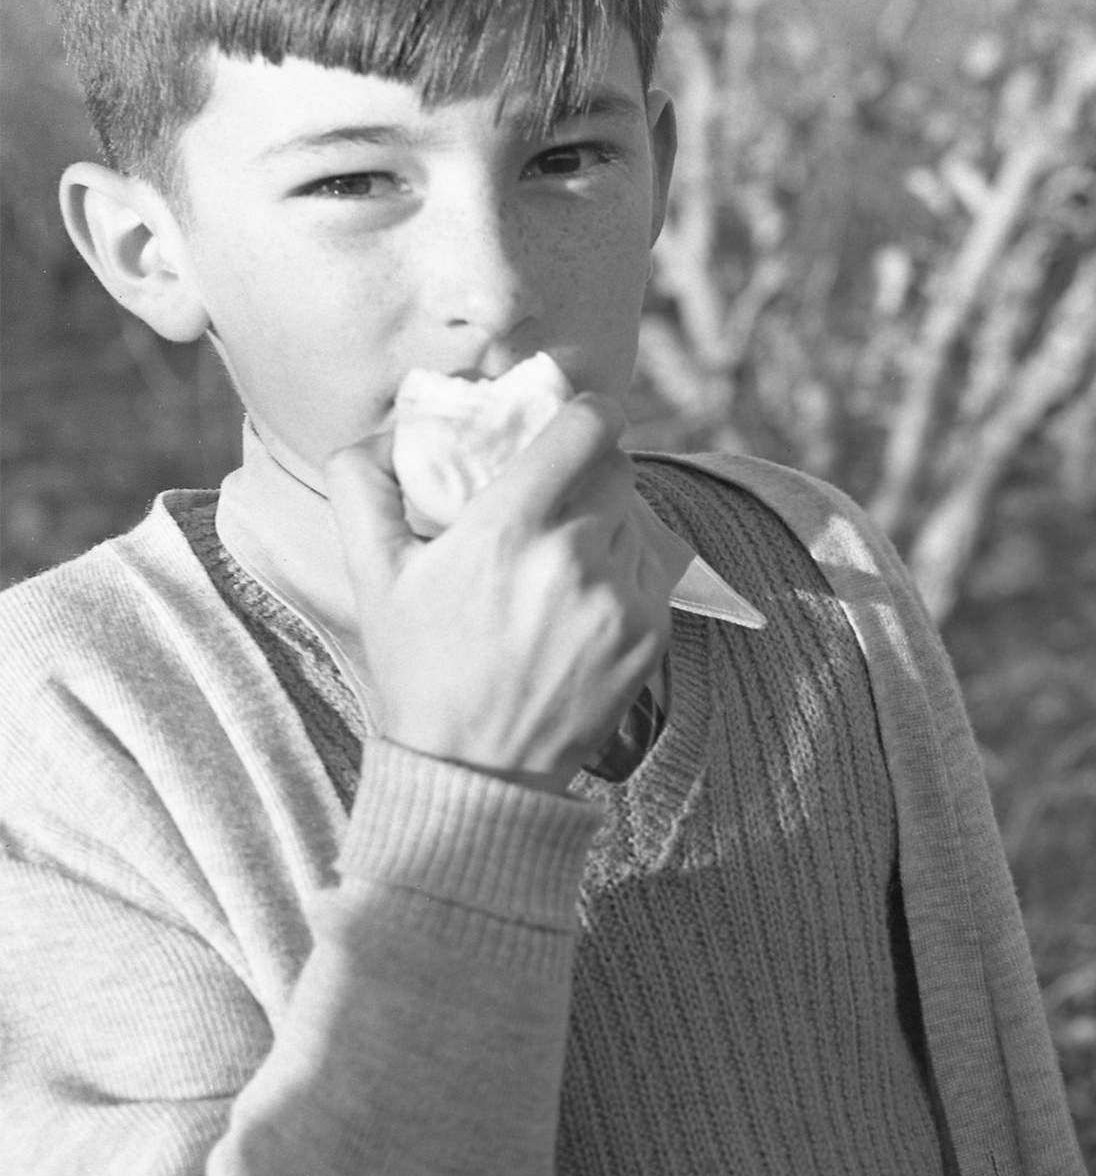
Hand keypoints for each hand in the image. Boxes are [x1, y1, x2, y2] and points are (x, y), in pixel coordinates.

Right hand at [326, 394, 673, 794]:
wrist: (477, 767)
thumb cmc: (421, 666)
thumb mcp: (372, 572)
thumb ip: (362, 483)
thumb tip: (387, 430)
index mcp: (510, 527)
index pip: (585, 429)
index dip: (590, 408)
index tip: (583, 410)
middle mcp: (576, 555)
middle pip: (614, 472)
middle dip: (589, 471)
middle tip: (559, 490)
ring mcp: (623, 597)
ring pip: (636, 521)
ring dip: (608, 523)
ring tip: (563, 554)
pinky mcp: (652, 633)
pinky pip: (653, 570)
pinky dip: (625, 569)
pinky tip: (583, 596)